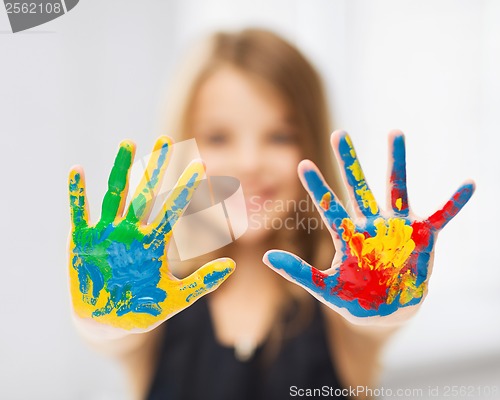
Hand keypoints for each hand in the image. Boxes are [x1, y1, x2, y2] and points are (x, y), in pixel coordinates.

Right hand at [68, 137, 234, 333]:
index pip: (174, 208)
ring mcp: (106, 233)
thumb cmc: (143, 310)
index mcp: (154, 242)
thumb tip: (232, 265)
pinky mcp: (81, 241)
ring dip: (121, 169)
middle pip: (146, 193)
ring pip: (116, 194)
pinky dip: (77, 193)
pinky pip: (78, 213)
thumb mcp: (176, 298)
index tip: (203, 164)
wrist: (108, 324)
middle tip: (166, 138)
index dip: (187, 186)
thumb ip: (203, 282)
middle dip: (155, 167)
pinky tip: (77, 170)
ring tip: (129, 142)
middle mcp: (132, 231)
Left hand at [263, 130, 473, 324]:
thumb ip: (299, 273)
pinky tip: (469, 184)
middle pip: (358, 187)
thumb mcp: (325, 288)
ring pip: (396, 188)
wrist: (386, 310)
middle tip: (339, 133)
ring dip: (396, 162)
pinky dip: (455, 202)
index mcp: (349, 235)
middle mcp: (371, 224)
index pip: (329, 206)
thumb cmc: (355, 297)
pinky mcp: (423, 238)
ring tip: (395, 132)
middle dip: (349, 162)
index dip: (317, 186)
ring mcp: (397, 228)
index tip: (302, 163)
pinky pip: (442, 216)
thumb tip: (267, 257)